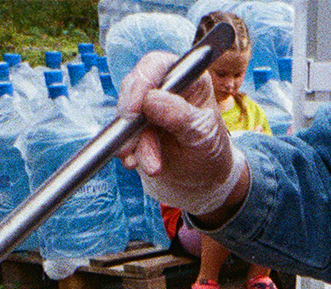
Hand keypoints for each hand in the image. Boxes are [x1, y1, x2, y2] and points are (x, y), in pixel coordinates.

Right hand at [119, 50, 248, 218]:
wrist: (203, 181)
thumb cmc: (210, 150)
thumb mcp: (202, 134)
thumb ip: (179, 115)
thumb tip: (150, 99)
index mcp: (188, 77)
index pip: (158, 65)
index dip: (142, 82)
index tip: (134, 109)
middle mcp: (164, 87)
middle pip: (134, 87)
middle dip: (132, 118)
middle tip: (132, 142)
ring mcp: (146, 107)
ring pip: (126, 115)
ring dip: (133, 143)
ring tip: (152, 165)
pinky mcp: (134, 128)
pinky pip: (121, 134)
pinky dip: (127, 151)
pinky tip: (135, 163)